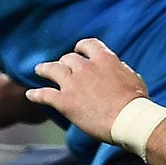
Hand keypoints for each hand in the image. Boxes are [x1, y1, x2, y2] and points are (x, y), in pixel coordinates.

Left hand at [27, 38, 150, 139]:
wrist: (128, 119)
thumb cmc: (136, 102)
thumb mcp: (132, 77)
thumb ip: (117, 70)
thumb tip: (113, 70)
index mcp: (104, 58)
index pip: (87, 44)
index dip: (81, 48)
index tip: (78, 51)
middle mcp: (85, 67)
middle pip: (68, 58)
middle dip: (64, 62)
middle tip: (61, 67)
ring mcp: (72, 83)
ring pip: (52, 70)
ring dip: (44, 69)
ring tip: (39, 70)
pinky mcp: (64, 101)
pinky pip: (44, 94)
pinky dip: (35, 94)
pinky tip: (30, 94)